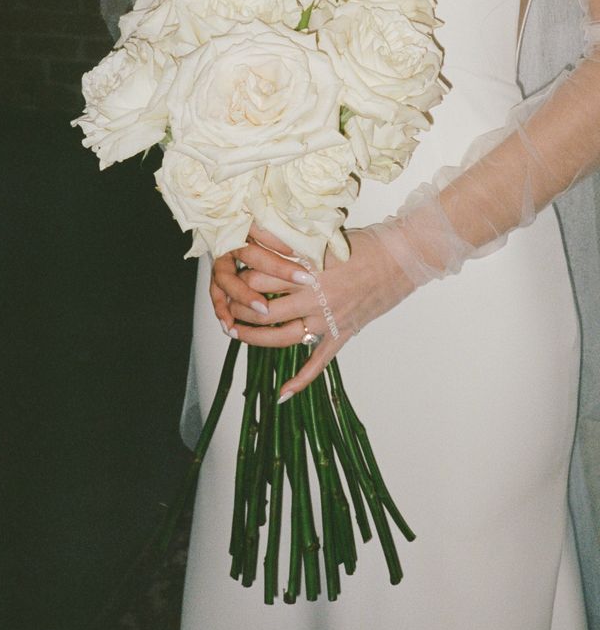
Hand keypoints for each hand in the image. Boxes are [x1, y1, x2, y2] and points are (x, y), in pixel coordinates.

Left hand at [209, 225, 415, 398]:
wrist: (404, 257)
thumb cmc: (366, 243)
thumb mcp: (323, 236)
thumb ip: (291, 241)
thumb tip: (257, 234)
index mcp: (307, 268)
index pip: (260, 277)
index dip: (239, 277)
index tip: (227, 274)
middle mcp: (314, 296)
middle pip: (263, 308)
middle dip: (239, 308)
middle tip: (224, 306)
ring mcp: (329, 318)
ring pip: (282, 336)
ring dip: (255, 338)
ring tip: (236, 334)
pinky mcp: (343, 332)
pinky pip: (319, 362)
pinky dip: (300, 380)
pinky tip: (281, 395)